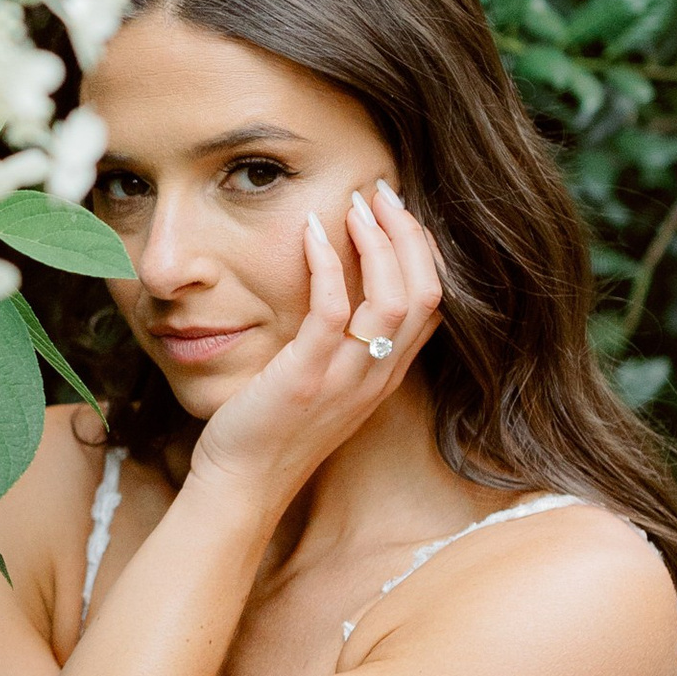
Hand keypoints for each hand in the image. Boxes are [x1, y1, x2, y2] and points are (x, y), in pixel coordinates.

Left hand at [186, 181, 444, 508]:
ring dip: (378, 241)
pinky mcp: (304, 379)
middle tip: (382, 191)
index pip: (434, 303)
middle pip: (426, 292)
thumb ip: (344, 344)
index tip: (398, 211)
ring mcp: (345, 379)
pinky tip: (312, 233)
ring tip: (358, 203)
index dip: (425, 251)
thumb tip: (341, 290)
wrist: (242, 483)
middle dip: (410, 233)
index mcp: (386, 374)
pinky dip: (327, 265)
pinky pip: (331, 312)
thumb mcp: (325, 383)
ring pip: (392, 299)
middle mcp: (377, 376)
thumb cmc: (273, 428)